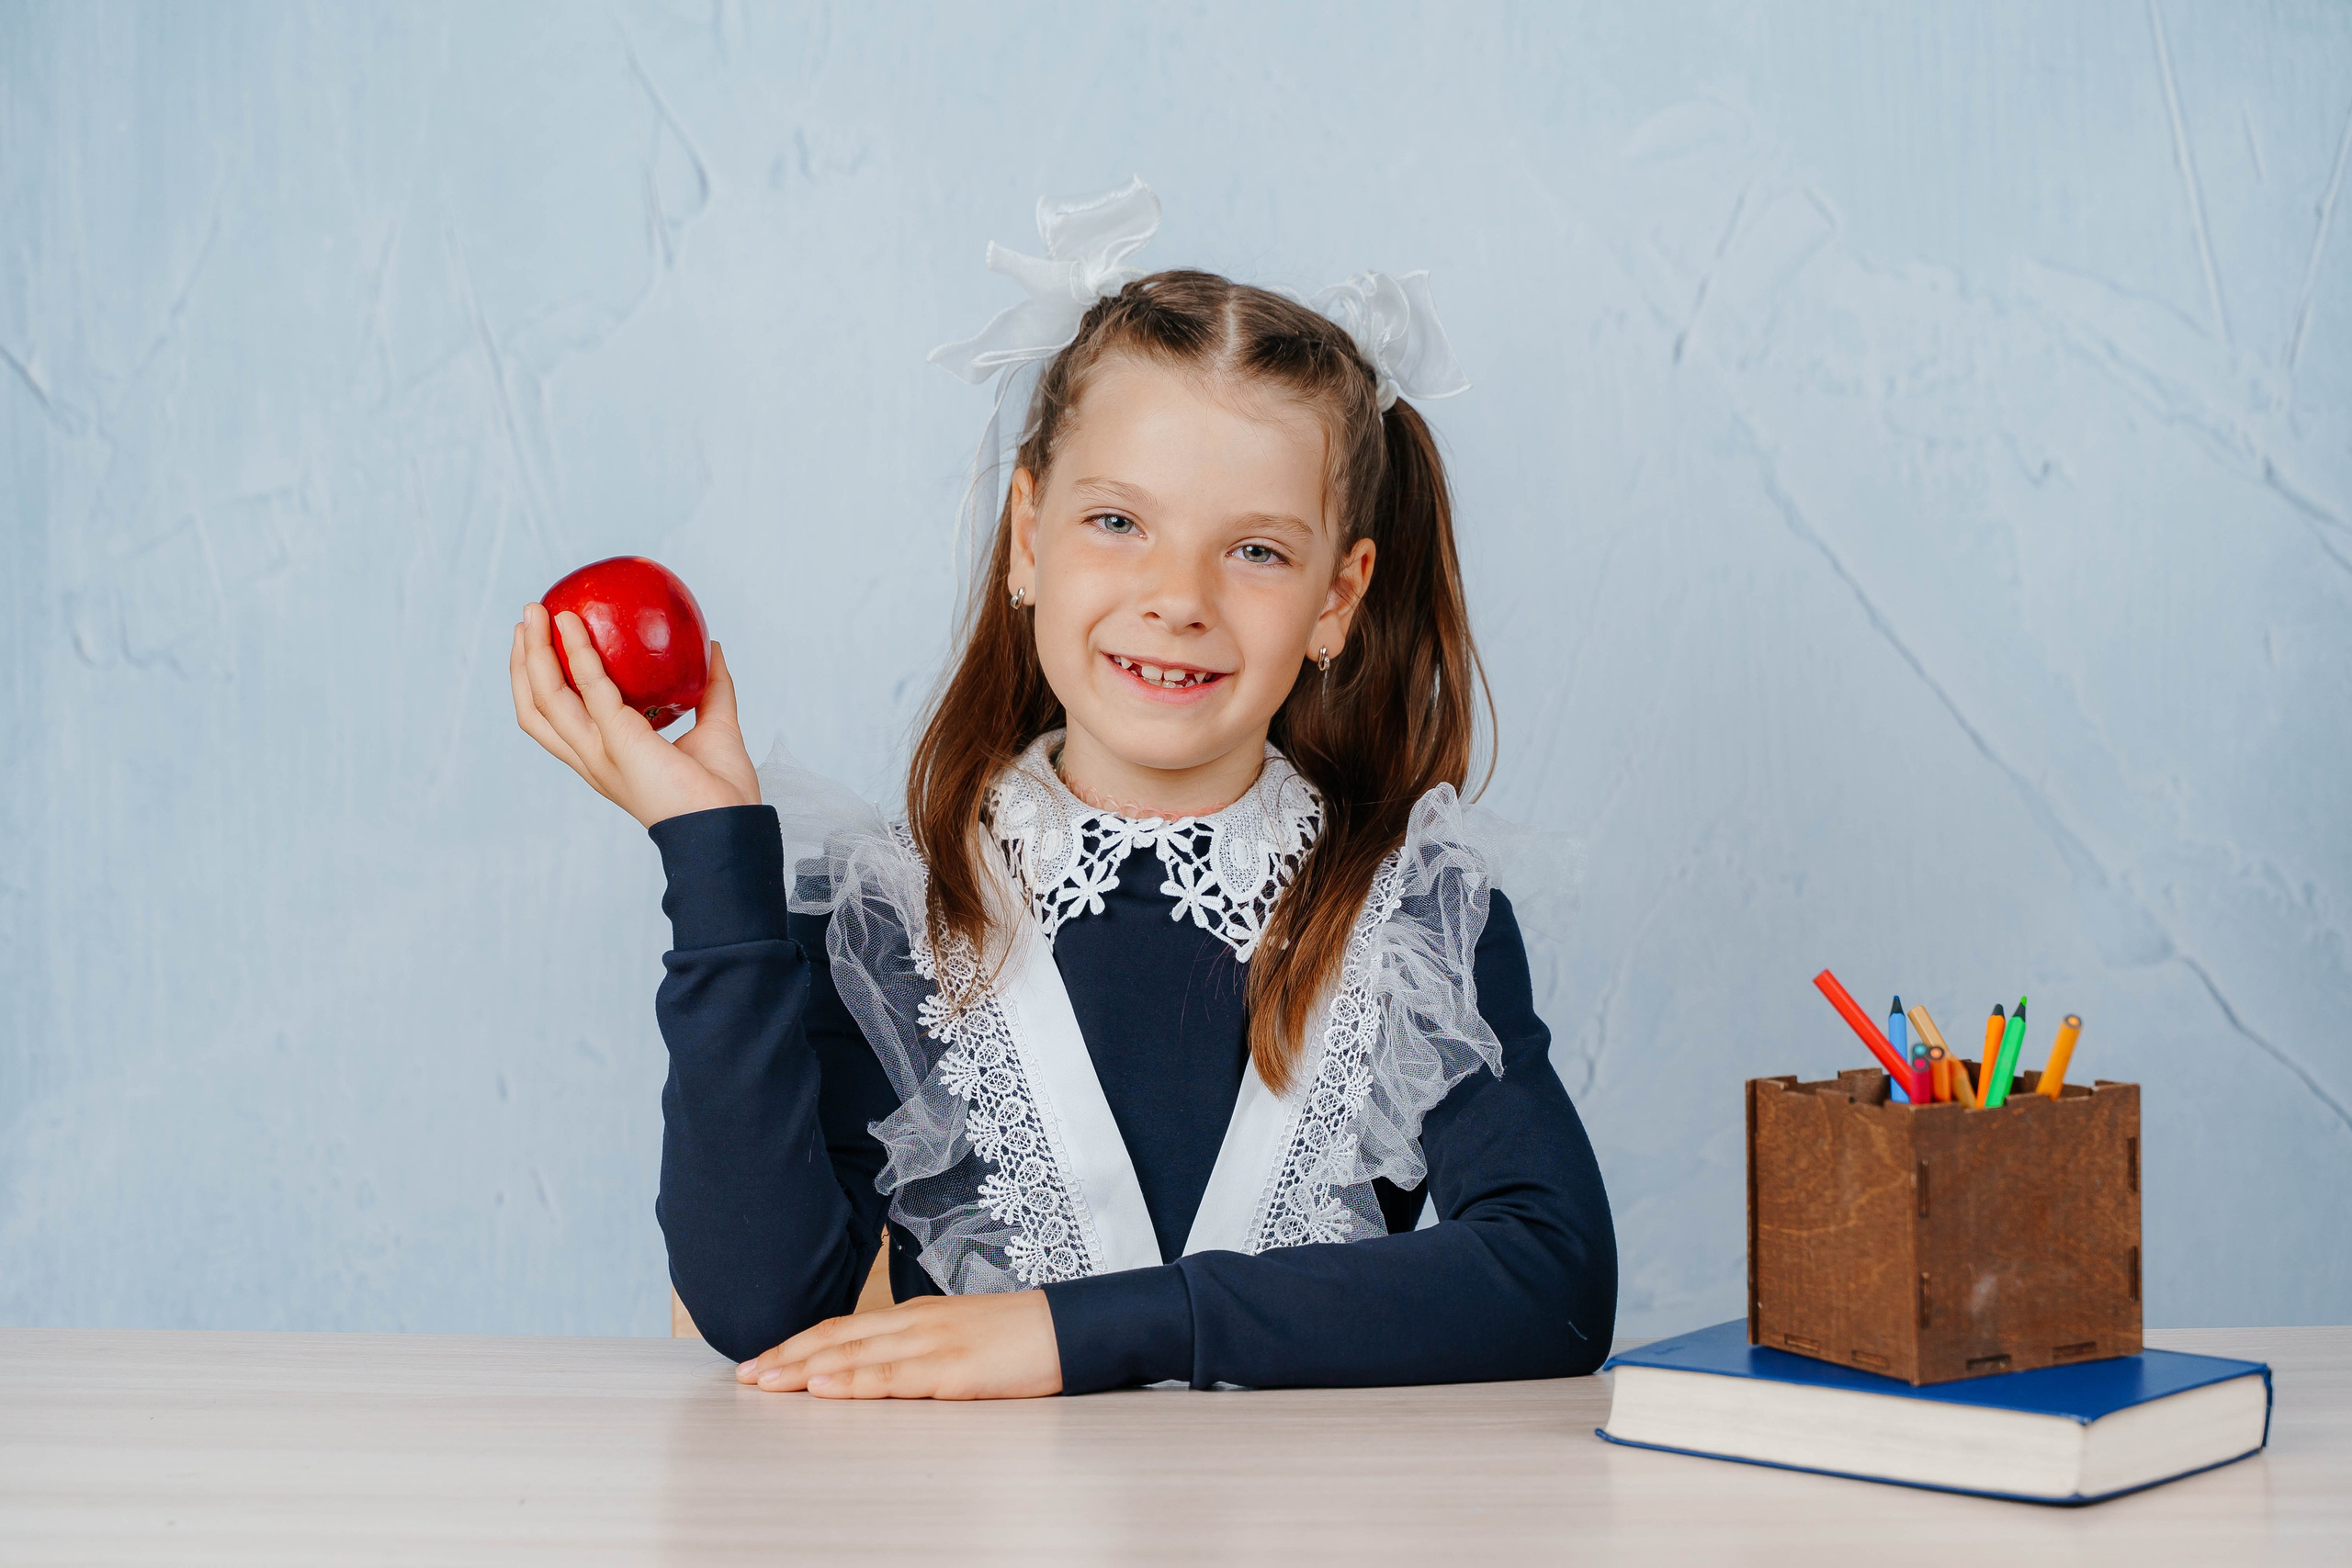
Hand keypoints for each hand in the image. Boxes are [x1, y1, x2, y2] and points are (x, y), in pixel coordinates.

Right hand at [509, 603, 759, 827]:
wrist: (729, 824)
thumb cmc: (722, 791)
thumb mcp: (714, 728)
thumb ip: (712, 688)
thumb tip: (712, 646)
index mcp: (606, 759)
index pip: (556, 719)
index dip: (540, 681)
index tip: (543, 639)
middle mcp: (593, 758)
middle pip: (536, 707)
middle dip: (524, 662)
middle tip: (531, 617)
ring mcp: (600, 753)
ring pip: (546, 698)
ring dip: (535, 652)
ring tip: (537, 612)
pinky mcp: (619, 741)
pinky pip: (592, 688)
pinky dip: (579, 653)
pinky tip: (573, 625)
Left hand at [734, 1290, 1062, 1399]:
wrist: (1069, 1329)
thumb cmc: (1017, 1339)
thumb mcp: (957, 1336)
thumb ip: (916, 1348)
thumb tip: (874, 1367)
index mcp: (916, 1316)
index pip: (843, 1328)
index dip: (798, 1344)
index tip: (762, 1359)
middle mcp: (916, 1324)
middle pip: (837, 1338)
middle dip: (786, 1357)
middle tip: (744, 1375)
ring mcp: (933, 1345)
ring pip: (855, 1356)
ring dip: (805, 1370)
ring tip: (766, 1383)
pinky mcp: (953, 1371)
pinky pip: (893, 1377)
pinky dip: (852, 1381)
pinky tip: (824, 1386)